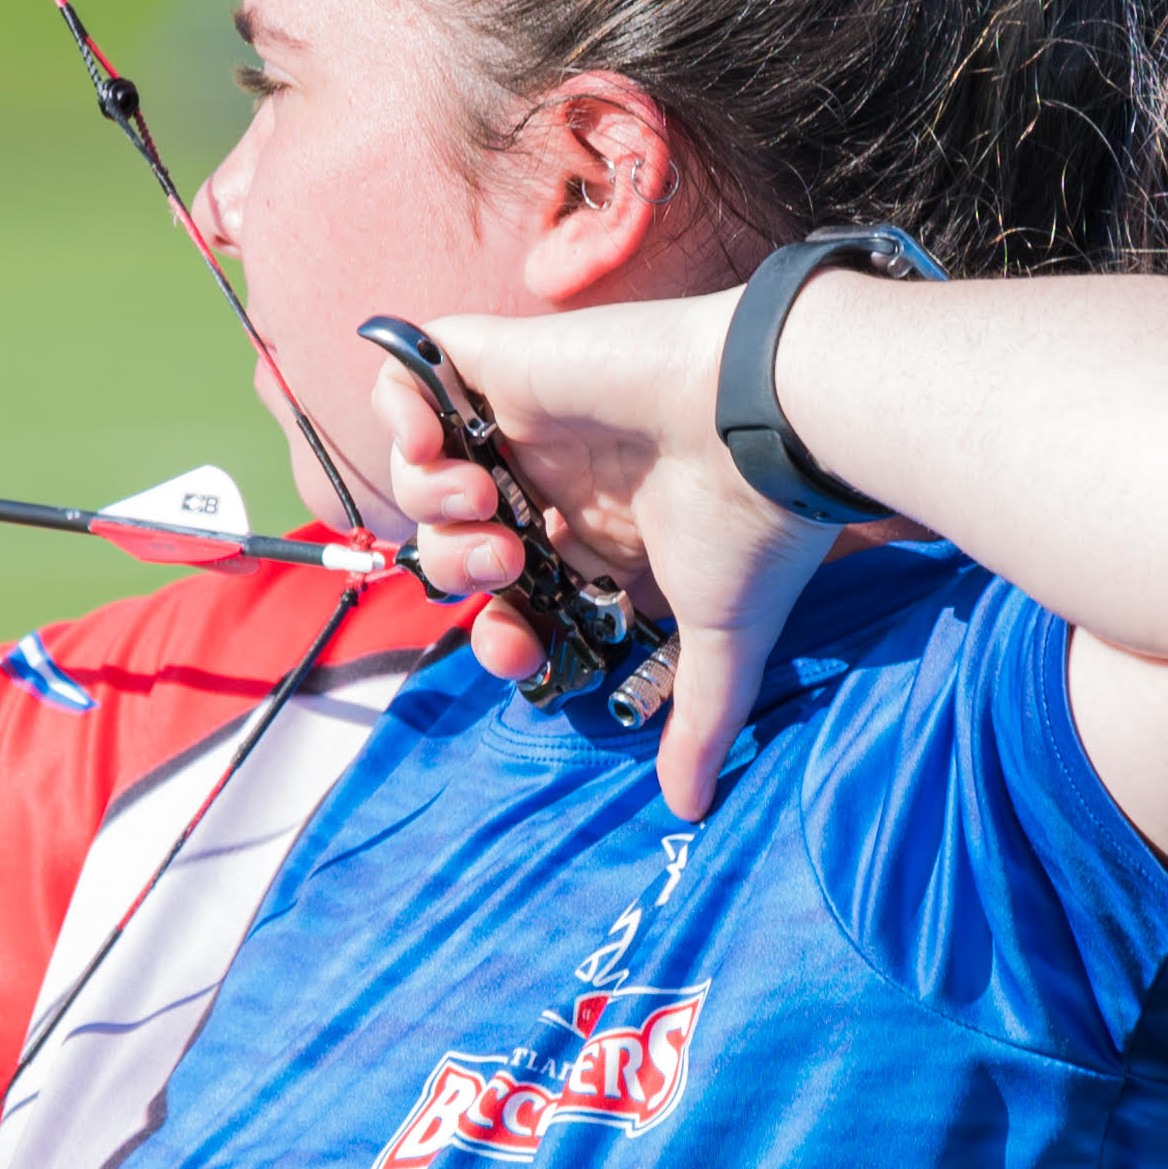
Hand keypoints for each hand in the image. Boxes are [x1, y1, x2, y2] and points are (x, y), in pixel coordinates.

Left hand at [369, 294, 849, 822]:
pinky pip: (409, 371)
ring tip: (481, 503)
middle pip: (456, 536)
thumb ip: (695, 717)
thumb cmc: (752, 521)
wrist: (768, 417)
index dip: (493, 625)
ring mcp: (528, 416)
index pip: (511, 590)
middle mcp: (557, 477)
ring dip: (430, 502)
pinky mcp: (508, 360)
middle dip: (456, 566)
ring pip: (425, 467)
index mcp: (598, 535)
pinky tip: (436, 443)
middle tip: (505, 562)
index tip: (511, 644)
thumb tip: (691, 808)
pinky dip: (399, 409)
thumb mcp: (717, 636)